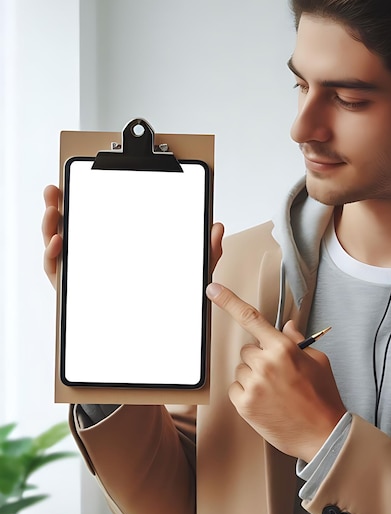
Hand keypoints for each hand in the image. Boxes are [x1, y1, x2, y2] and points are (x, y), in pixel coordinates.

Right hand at [41, 184, 225, 289]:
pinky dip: (53, 258)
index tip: (80, 181)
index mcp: (119, 247)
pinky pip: (58, 274)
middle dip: (59, 207)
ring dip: (50, 227)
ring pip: (59, 248)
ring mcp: (83, 274)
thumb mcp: (190, 272)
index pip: (100, 218)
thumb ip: (205, 251)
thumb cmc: (168, 299)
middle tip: (56, 191)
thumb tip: (216, 227)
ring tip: (54, 213)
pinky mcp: (76, 293)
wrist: (155, 332)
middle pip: (73, 228)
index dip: (87, 199)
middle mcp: (97, 257)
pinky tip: (57, 244)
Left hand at [206, 282, 345, 461]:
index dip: (229, 301)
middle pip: (247, 350)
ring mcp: (253, 384)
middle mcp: (265, 363)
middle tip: (278, 374)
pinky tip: (266, 401)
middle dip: (259, 358)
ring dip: (253, 376)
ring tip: (275, 391)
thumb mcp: (318, 361)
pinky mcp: (244, 404)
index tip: (213, 289)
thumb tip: (286, 327)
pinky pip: (235, 388)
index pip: (251, 318)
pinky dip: (246, 392)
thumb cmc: (323, 397)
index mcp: (283, 348)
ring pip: (241, 369)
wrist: (323, 434)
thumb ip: (297, 341)